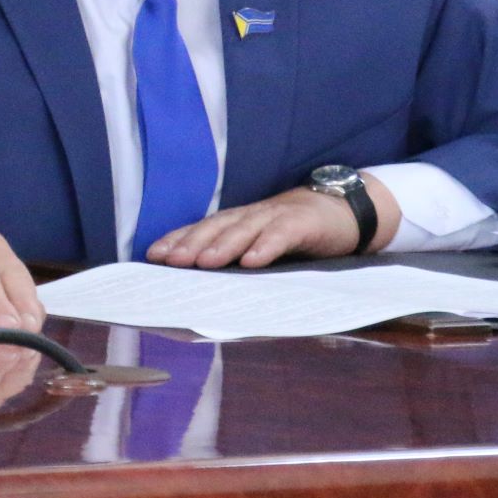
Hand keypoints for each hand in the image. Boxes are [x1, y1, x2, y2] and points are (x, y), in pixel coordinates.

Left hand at [146, 175, 401, 268]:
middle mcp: (252, 216)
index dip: (178, 239)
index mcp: (238, 222)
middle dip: (192, 243)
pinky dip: (266, 246)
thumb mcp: (263, 245)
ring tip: (205, 262)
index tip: (153, 255)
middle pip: (217, 227)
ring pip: (245, 229)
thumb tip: (203, 286)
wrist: (343, 210)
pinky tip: (253, 261)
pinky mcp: (303, 223)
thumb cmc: (295, 233)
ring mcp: (276, 217)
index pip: (202, 229)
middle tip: (171, 261)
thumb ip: (239, 259)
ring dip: (223, 245)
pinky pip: (282, 234)